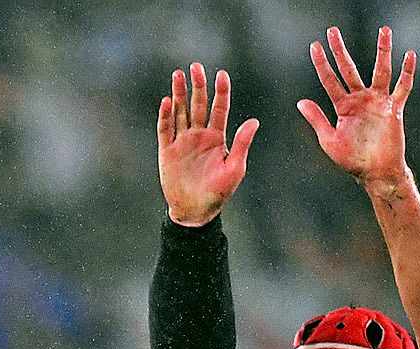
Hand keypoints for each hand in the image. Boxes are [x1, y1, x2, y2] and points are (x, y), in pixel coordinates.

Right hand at [157, 62, 258, 225]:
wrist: (196, 211)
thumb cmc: (219, 192)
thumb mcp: (235, 168)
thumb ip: (242, 144)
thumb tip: (254, 121)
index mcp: (218, 137)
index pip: (220, 109)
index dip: (221, 91)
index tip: (222, 74)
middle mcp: (199, 135)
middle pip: (198, 105)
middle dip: (197, 85)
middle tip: (195, 66)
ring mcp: (183, 142)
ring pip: (181, 112)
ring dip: (179, 94)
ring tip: (177, 75)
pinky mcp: (168, 152)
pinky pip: (165, 130)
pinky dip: (165, 116)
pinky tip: (166, 102)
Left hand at [301, 25, 412, 186]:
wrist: (374, 173)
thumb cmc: (352, 159)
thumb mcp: (329, 140)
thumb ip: (317, 119)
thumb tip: (300, 101)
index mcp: (342, 107)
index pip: (329, 80)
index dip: (322, 64)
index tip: (314, 46)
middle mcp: (360, 100)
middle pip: (350, 69)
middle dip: (340, 50)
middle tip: (333, 30)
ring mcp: (378, 102)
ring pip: (380, 71)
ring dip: (382, 51)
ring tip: (383, 30)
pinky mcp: (394, 109)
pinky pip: (403, 88)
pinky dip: (407, 73)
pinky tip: (409, 55)